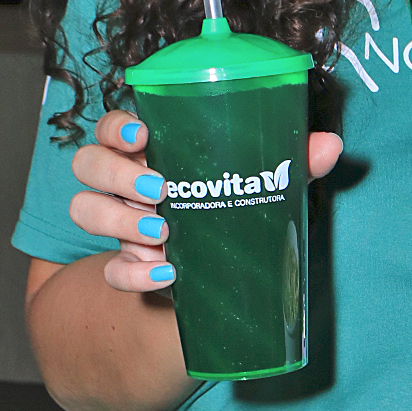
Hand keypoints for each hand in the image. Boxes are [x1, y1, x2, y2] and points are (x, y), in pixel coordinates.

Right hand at [69, 111, 343, 294]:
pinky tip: (166, 276)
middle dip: (116, 174)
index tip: (143, 135)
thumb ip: (291, 162)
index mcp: (150, 154)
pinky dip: (133, 274)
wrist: (218, 284)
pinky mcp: (127, 270)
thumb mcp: (260, 185)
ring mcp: (119, 228)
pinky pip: (110, 272)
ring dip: (117, 219)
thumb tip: (328, 144)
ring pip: (83, 209)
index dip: (117, 126)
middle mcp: (125, 185)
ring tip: (164, 234)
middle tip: (161, 189)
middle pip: (87, 163)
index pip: (112, 127)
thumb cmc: (232, 214)